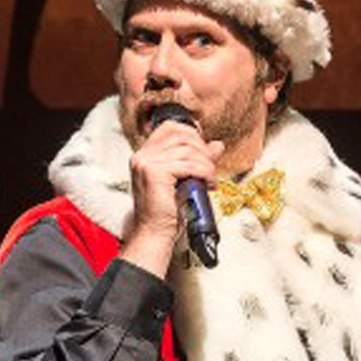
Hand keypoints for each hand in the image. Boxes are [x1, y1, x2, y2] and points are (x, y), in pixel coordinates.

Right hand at [119, 121, 222, 277]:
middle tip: (210, 169)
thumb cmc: (166, 211)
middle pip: (181, 136)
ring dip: (206, 164)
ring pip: (187, 150)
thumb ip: (197, 159)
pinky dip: (204, 172)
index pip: (170, 128)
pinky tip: (207, 183)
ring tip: (210, 179)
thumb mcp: (183, 179)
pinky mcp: (155, 173)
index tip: (205, 148)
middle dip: (202, 150)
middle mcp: (142, 155)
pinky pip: (189, 164)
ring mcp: (146, 163)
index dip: (191, 133)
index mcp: (145, 155)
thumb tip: (217, 145)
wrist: (154, 232)